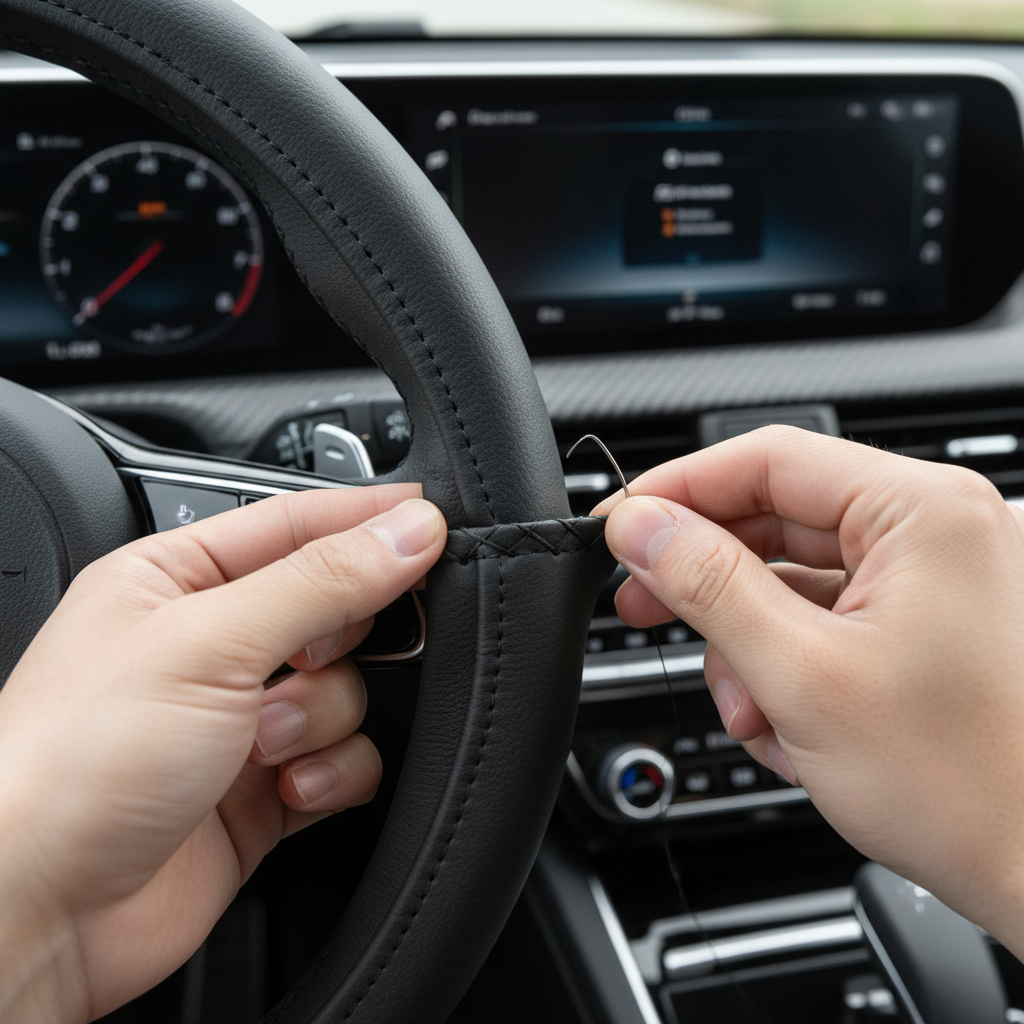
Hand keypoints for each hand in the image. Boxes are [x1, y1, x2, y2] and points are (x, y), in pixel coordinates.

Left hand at [0, 487, 445, 1021]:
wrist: (37, 912)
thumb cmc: (70, 764)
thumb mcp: (209, 642)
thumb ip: (322, 581)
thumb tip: (407, 532)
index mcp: (177, 580)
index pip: (297, 523)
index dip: (367, 520)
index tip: (432, 521)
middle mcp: (211, 645)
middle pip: (336, 608)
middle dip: (339, 639)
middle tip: (317, 651)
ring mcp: (241, 720)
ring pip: (347, 689)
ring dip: (321, 718)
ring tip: (266, 743)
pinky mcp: (265, 789)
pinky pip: (345, 760)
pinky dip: (331, 774)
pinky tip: (286, 788)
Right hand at [596, 426, 1023, 956]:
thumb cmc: (970, 787)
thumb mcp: (802, 675)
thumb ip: (708, 585)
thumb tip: (642, 527)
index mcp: (923, 514)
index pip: (768, 460)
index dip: (679, 491)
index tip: (622, 527)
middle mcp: (937, 533)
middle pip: (777, 520)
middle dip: (708, 578)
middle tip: (644, 604)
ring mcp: (936, 583)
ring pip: (793, 580)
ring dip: (748, 643)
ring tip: (749, 712)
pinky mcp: (927, 628)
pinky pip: (825, 620)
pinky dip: (787, 666)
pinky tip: (784, 724)